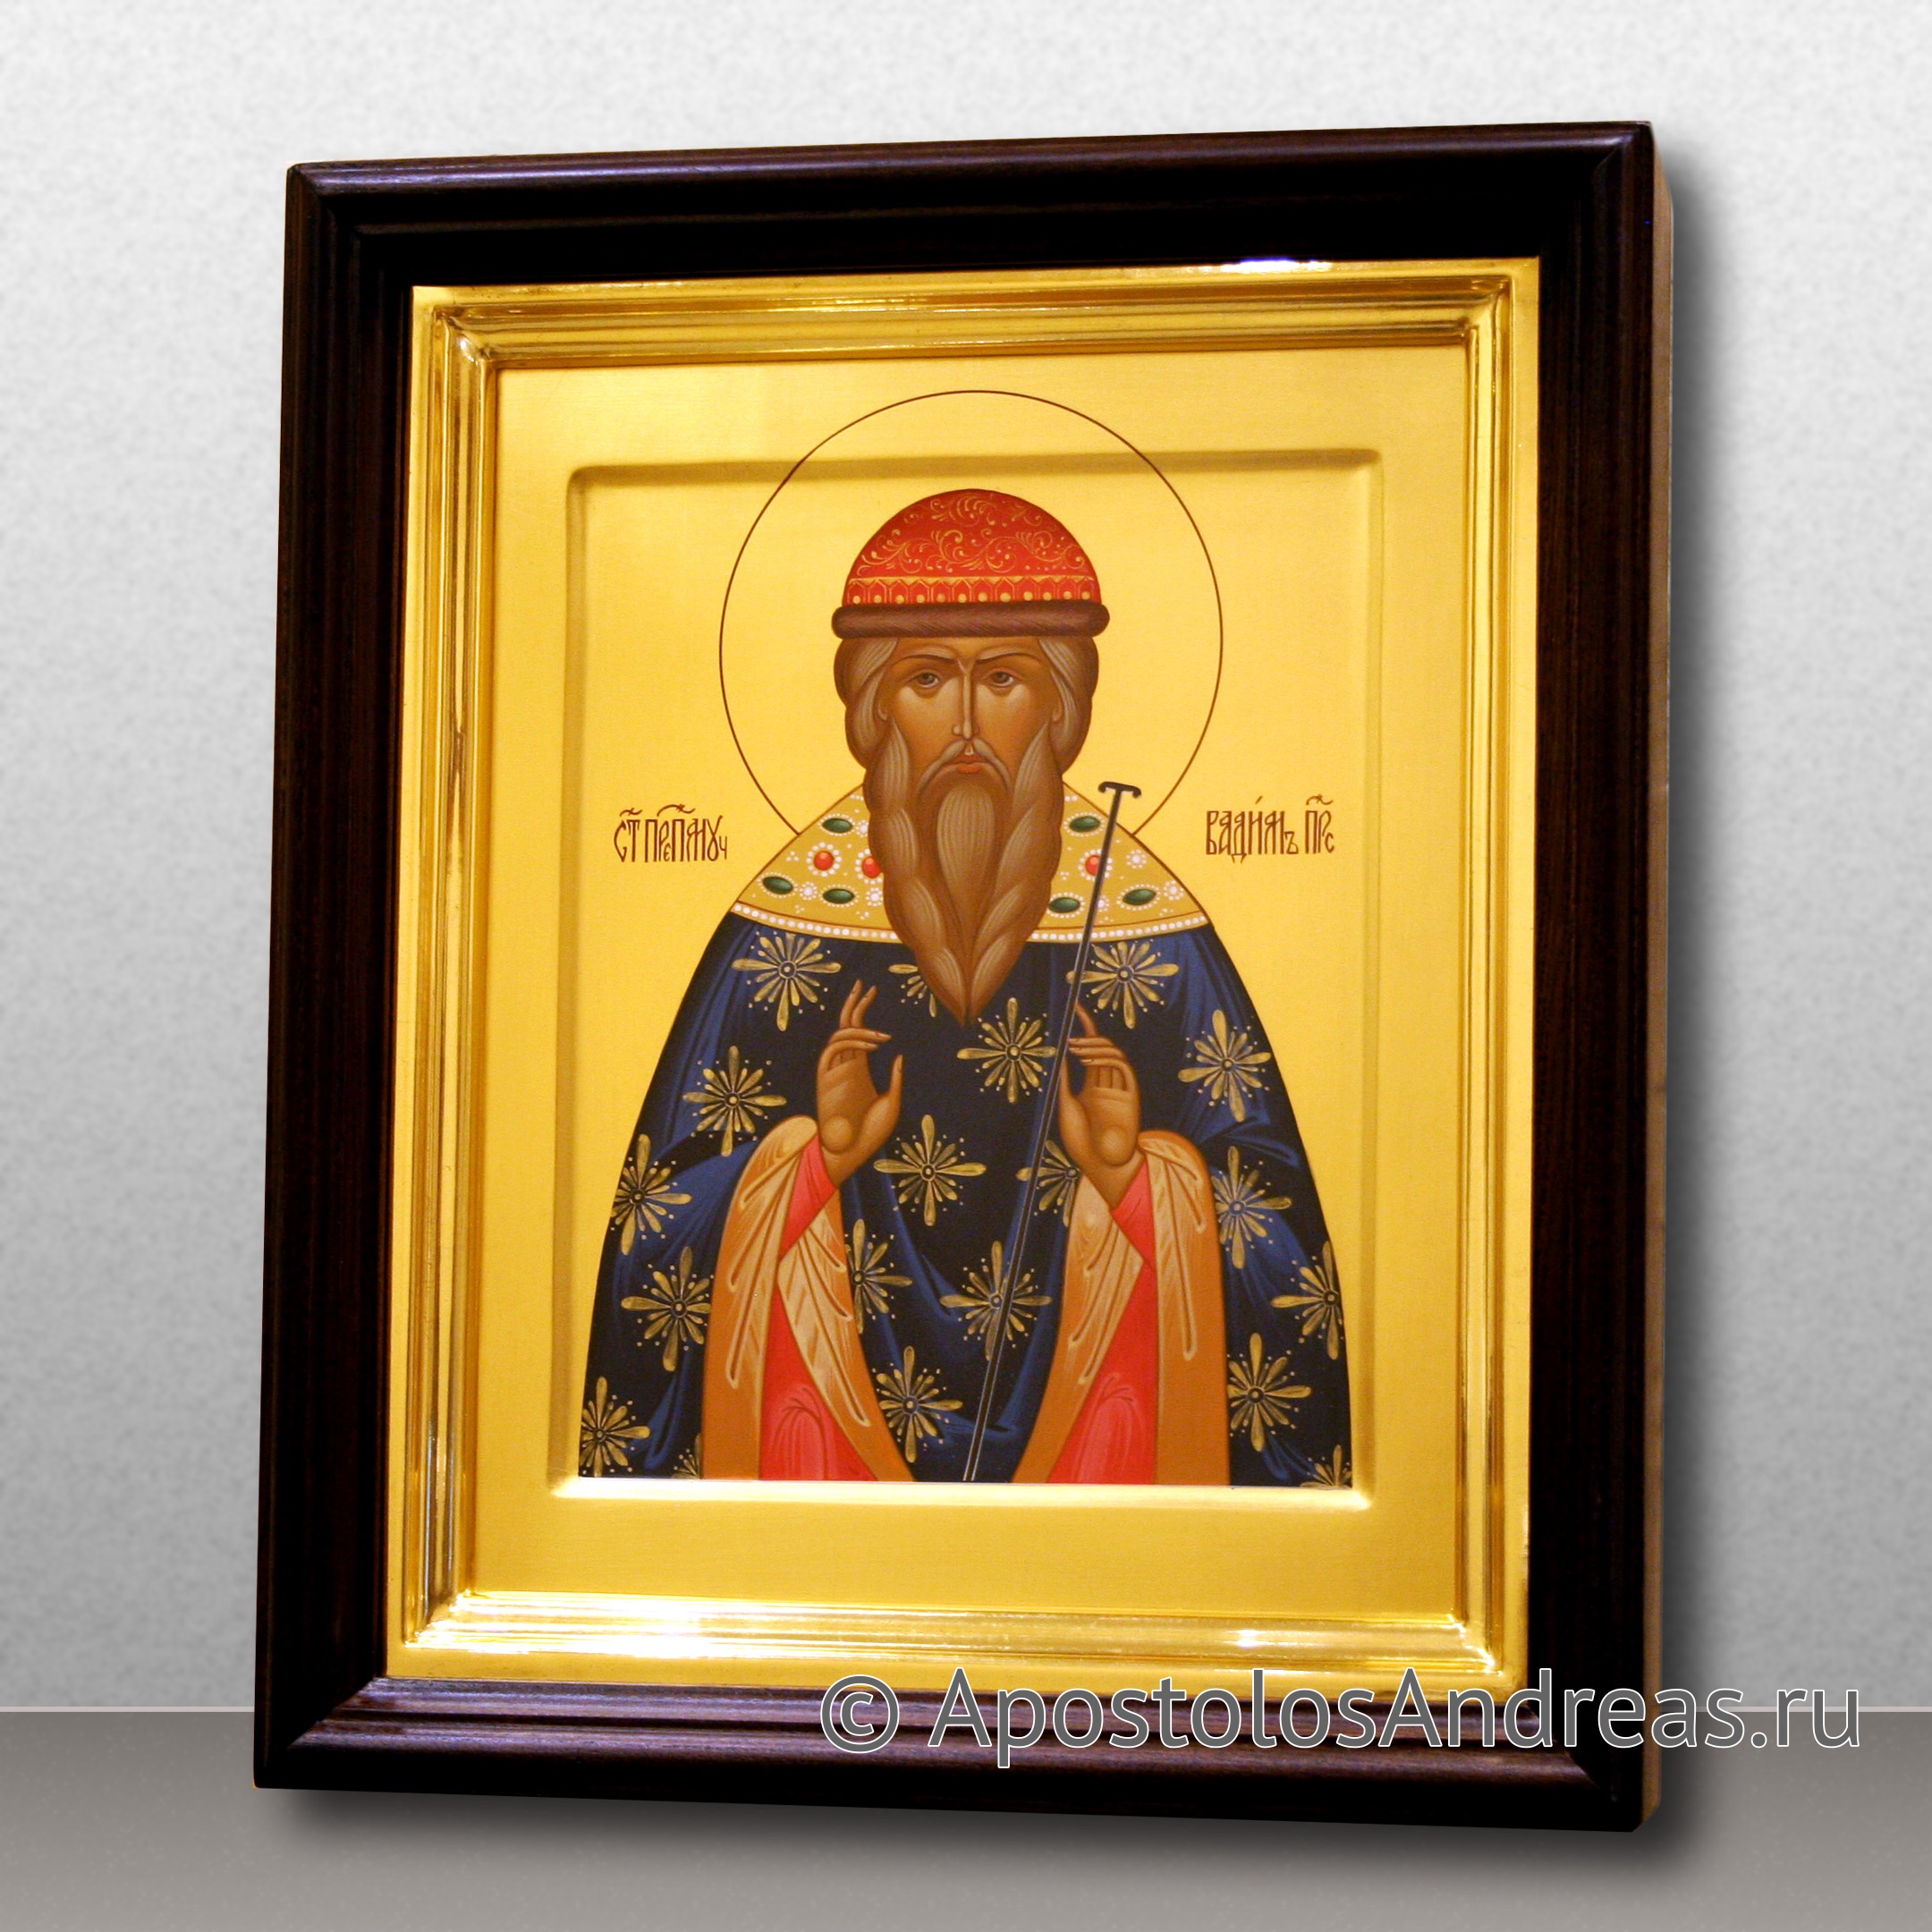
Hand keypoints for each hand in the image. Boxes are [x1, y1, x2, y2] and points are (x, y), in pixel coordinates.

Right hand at [816, 982, 903, 1186]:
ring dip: (857, 1027)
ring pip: (839, 1035)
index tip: (874, 992)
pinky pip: (832, 1050)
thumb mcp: (892, 1102)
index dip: (863, 1010)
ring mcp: (834, 1071)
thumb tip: (899, 1054)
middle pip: (845, 1025)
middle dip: (853, 1004)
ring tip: (880, 1035)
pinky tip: (871, 1046)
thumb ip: (896, 1079)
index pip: (859, 1031)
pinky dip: (850, 1041)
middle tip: (864, 984)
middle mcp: (845, 1065)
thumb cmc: (872, 1132)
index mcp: (859, 1068)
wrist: (851, 1151)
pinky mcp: (825, 1079)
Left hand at [1057, 1003, 1143, 1210]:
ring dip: (1095, 1045)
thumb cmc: (1081, 1142)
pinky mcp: (1131, 1095)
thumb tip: (1057, 1054)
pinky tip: (1088, 1059)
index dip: (1085, 1027)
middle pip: (1101, 1047)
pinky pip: (1123, 1067)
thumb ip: (1065, 1081)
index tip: (1074, 1007)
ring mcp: (1119, 1088)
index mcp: (1091, 1087)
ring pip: (1113, 1053)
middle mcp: (1106, 1084)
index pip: (1089, 1050)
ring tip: (1075, 1047)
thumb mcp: (1066, 1106)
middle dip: (1089, 1029)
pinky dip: (1107, 1057)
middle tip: (1072, 1021)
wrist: (1101, 1165)